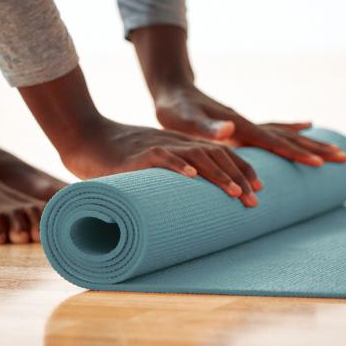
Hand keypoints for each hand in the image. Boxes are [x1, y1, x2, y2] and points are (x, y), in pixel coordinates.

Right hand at [18, 66, 261, 206]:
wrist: (85, 137)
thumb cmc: (117, 157)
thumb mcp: (151, 164)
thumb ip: (169, 179)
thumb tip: (187, 209)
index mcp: (181, 146)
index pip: (220, 153)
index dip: (242, 169)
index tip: (260, 189)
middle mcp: (175, 143)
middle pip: (216, 155)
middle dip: (239, 177)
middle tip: (254, 200)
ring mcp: (157, 147)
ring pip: (195, 156)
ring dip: (217, 175)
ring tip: (234, 192)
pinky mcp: (137, 155)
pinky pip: (161, 157)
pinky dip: (177, 166)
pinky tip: (191, 177)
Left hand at [128, 25, 345, 166]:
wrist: (171, 89)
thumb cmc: (174, 108)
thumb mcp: (184, 119)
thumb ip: (207, 127)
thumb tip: (229, 131)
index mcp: (240, 126)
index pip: (274, 142)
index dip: (296, 154)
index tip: (318, 164)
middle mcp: (249, 124)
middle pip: (290, 137)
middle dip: (316, 149)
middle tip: (344, 158)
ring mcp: (247, 123)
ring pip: (287, 134)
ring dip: (311, 143)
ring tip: (336, 150)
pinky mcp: (242, 125)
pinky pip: (274, 129)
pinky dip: (291, 129)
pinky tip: (307, 125)